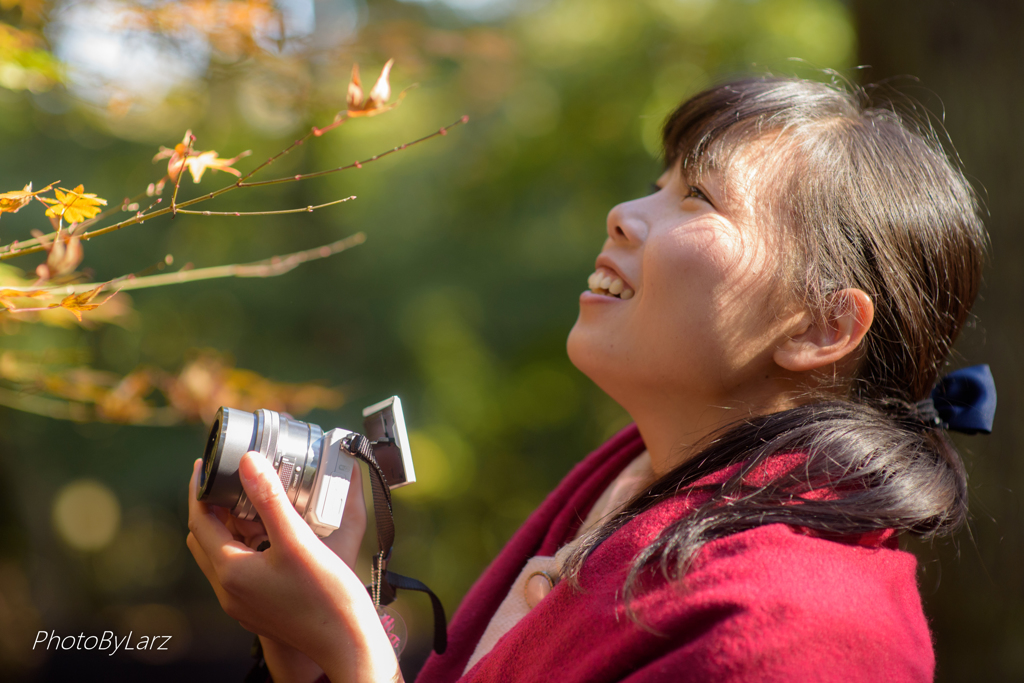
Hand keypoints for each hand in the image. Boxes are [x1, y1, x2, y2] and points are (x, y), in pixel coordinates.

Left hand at [187, 453, 401, 682]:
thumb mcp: (297, 540)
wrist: (346, 641)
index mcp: (231, 571)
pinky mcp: (258, 609)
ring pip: (219, 556)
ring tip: (249, 502)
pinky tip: (269, 535)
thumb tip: (249, 462)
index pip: (199, 521)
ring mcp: (242, 604)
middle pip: (203, 539)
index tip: (206, 465)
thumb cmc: (325, 595)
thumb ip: (270, 499)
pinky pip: (237, 571)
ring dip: (226, 528)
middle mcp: (229, 591)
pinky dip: (242, 546)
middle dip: (209, 507)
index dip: (199, 489)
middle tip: (226, 480)